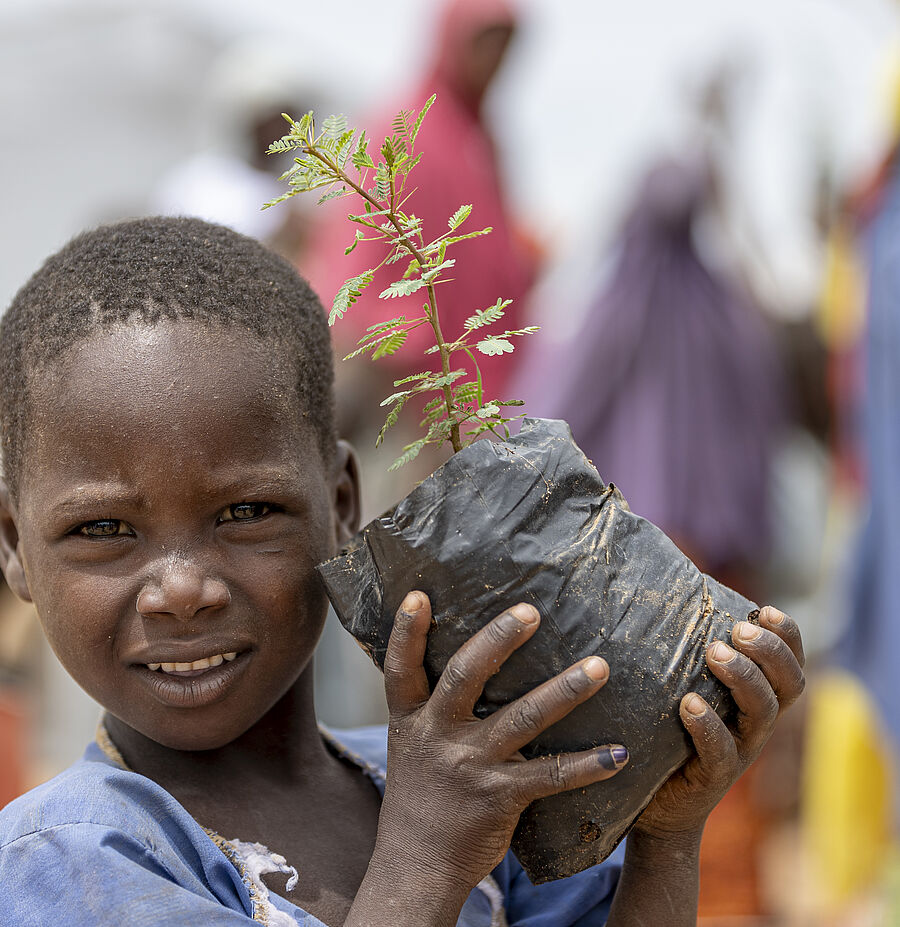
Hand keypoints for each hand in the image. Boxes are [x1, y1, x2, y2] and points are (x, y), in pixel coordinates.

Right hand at [373, 590, 628, 894]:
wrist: (416, 867)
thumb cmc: (421, 797)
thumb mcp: (412, 745)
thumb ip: (434, 707)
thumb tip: (472, 656)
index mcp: (411, 720)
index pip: (400, 669)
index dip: (407, 632)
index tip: (419, 595)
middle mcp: (437, 735)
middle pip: (466, 676)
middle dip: (498, 640)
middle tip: (531, 612)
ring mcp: (470, 765)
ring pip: (521, 719)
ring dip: (563, 690)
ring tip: (599, 667)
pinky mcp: (501, 796)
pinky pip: (551, 776)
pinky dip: (588, 764)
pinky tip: (618, 753)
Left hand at [633, 605, 804, 839]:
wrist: (658, 804)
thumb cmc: (669, 732)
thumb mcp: (684, 687)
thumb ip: (686, 652)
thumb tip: (662, 588)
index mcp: (757, 698)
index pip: (791, 664)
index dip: (788, 637)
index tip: (765, 610)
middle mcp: (756, 723)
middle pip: (788, 685)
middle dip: (770, 651)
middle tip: (739, 630)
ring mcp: (740, 751)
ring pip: (763, 713)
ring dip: (743, 678)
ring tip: (716, 653)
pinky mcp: (713, 778)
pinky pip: (721, 752)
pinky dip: (708, 726)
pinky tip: (689, 705)